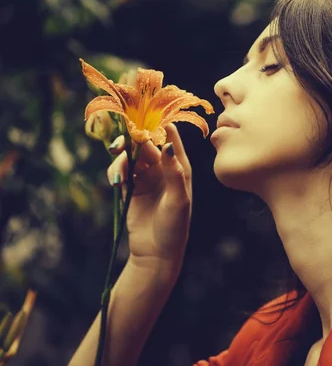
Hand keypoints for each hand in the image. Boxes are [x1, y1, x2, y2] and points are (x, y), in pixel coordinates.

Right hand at [106, 123, 191, 272]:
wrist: (156, 253)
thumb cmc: (174, 227)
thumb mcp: (178, 199)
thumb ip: (173, 172)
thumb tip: (167, 144)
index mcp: (179, 166)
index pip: (170, 136)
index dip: (157, 123)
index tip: (142, 113)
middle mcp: (163, 168)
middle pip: (145, 143)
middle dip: (131, 139)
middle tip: (119, 142)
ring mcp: (146, 177)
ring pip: (130, 155)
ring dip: (121, 155)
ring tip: (116, 163)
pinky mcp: (131, 188)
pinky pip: (121, 171)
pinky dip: (116, 170)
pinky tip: (116, 180)